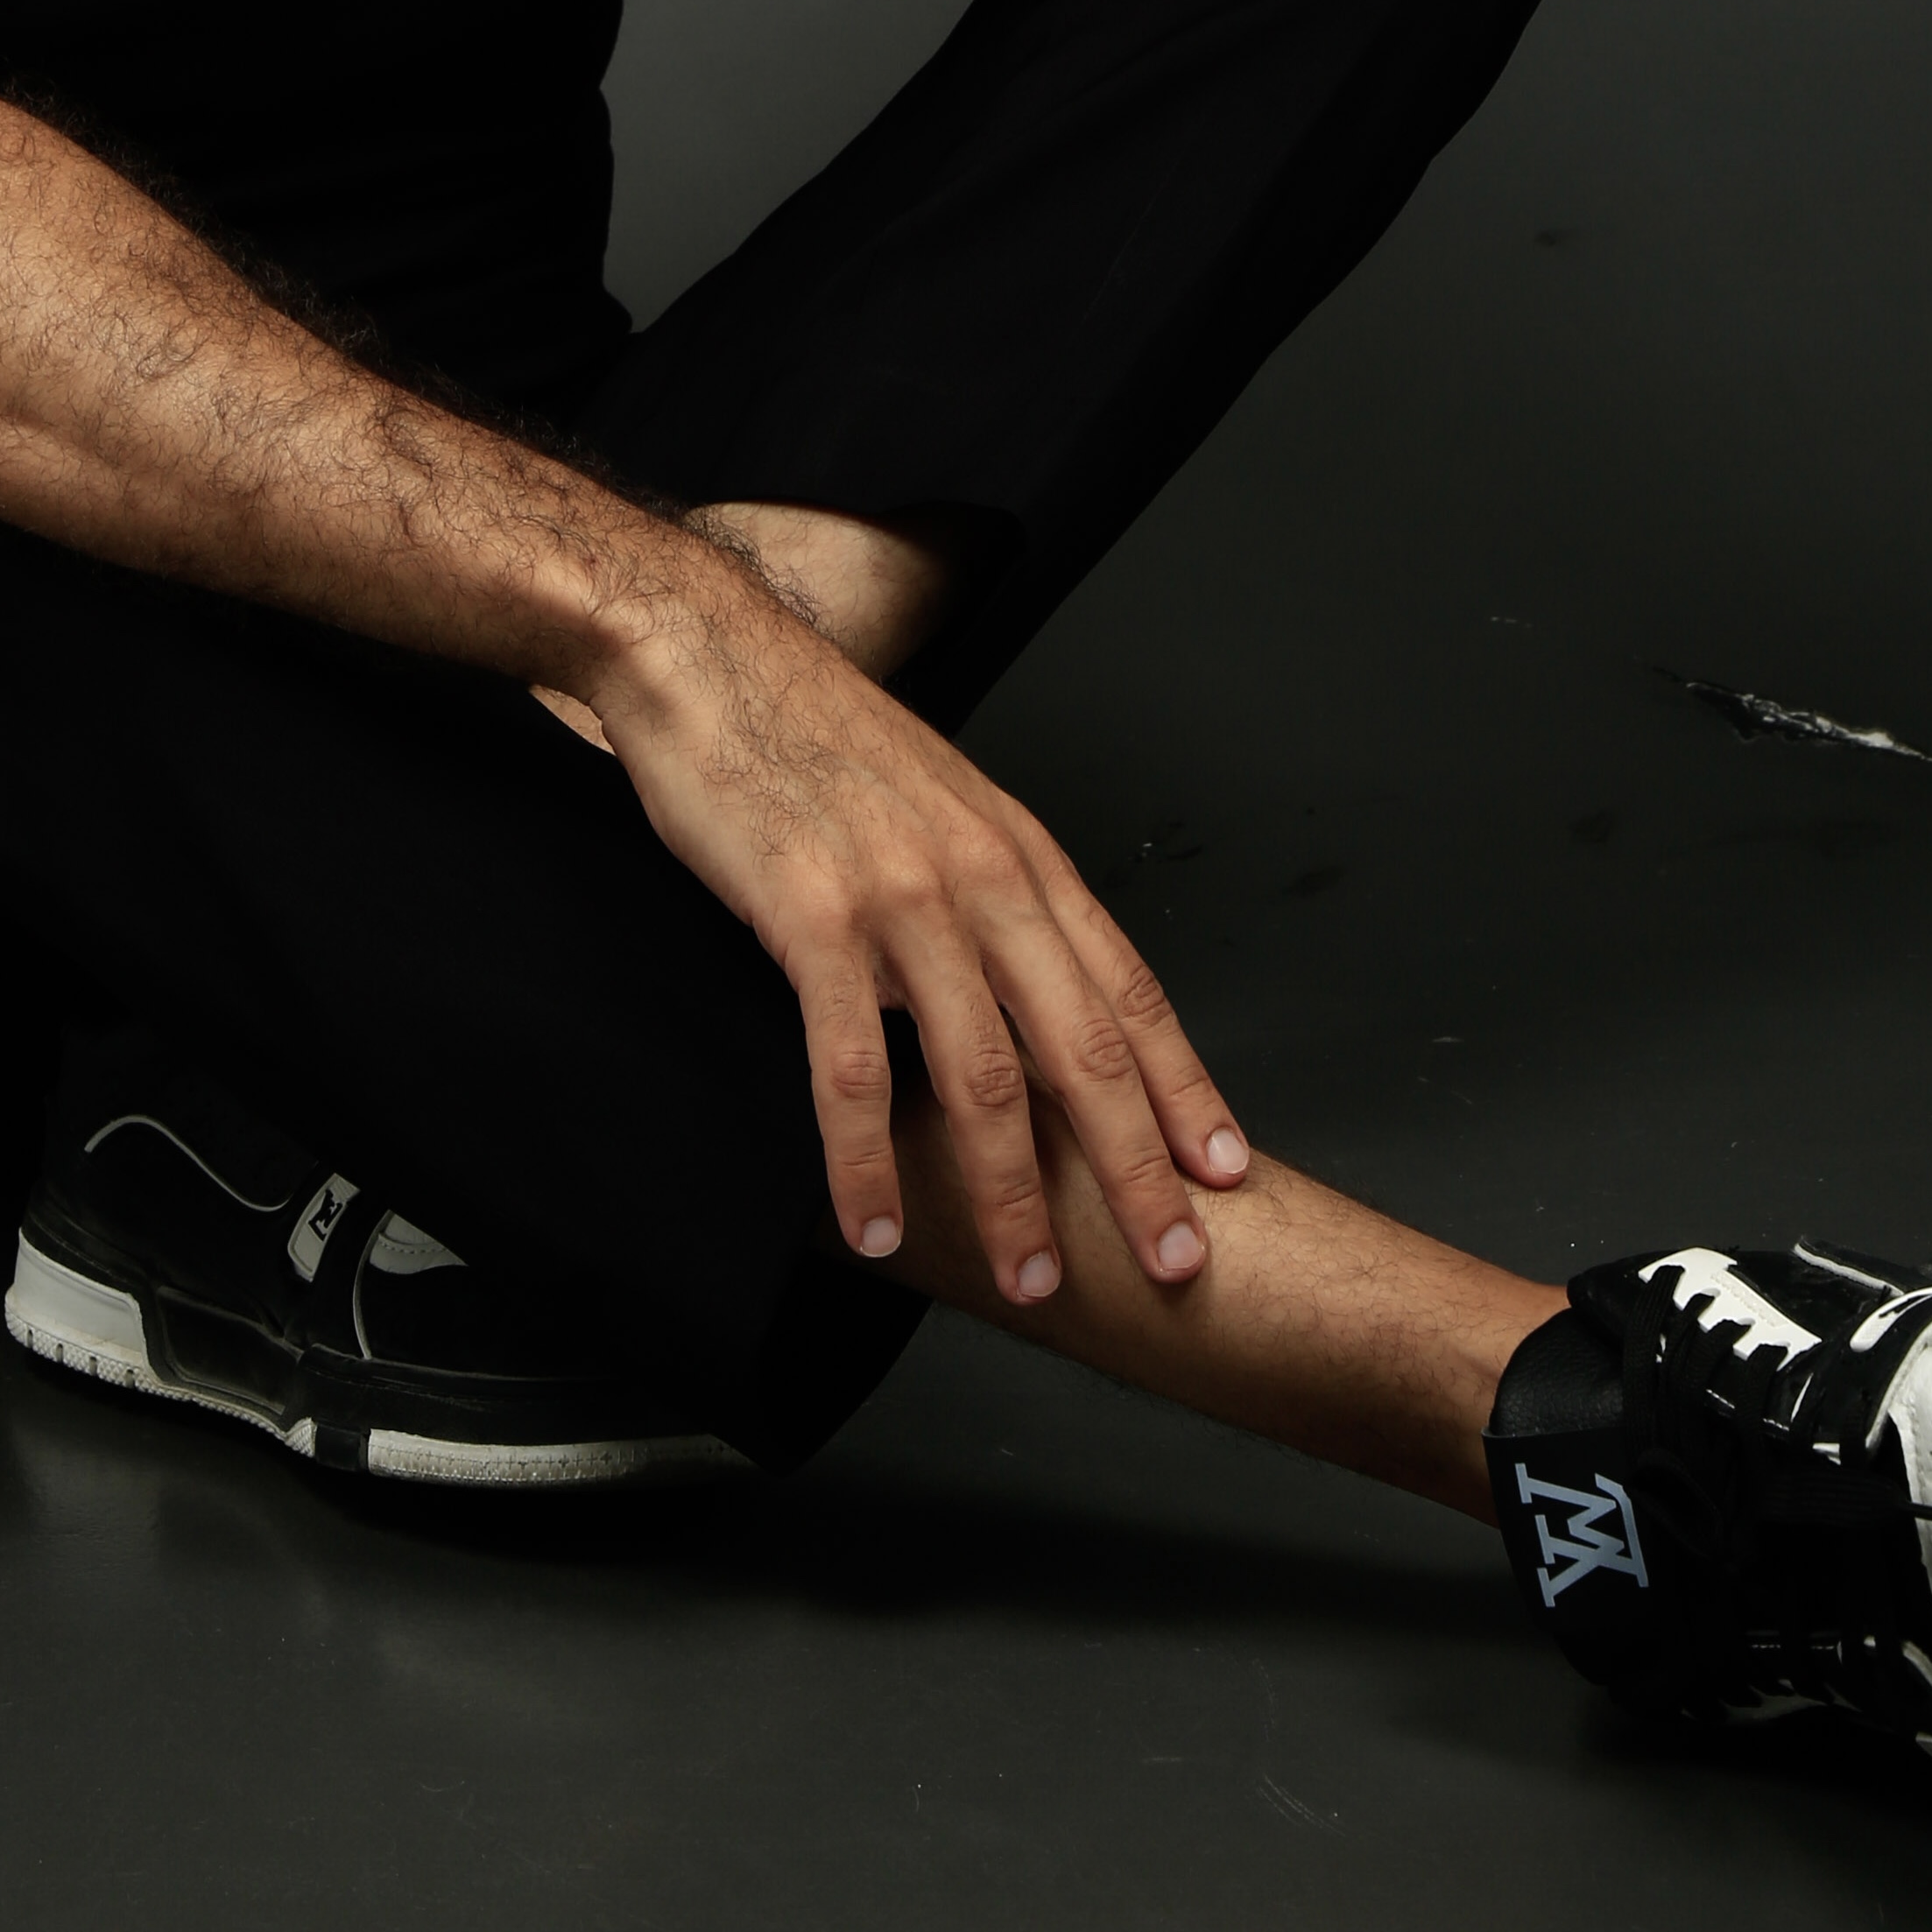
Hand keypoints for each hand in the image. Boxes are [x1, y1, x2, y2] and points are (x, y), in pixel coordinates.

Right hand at [586, 550, 1248, 1298]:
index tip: (1223, 1168)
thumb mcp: (936, 797)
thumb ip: (988, 884)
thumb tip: (1024, 979)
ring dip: (1010, 1193)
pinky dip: (868, 1162)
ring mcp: (900, 898)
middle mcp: (980, 876)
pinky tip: (875, 1225)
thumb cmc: (813, 732)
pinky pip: (853, 1069)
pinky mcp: (810, 919)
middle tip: (1173, 1259)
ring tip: (1029, 1278)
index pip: (1125, 987)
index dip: (1180, 1086)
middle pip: (1082, 1047)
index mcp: (1017, 849)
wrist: (708, 653)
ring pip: (982, 1076)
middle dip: (1134, 1166)